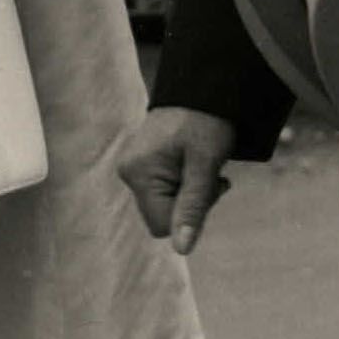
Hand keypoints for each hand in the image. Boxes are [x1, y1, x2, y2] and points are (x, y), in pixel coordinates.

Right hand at [116, 108, 236, 254]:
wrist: (202, 88)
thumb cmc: (206, 123)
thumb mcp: (205, 165)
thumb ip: (193, 206)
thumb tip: (181, 249)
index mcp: (138, 172)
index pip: (162, 225)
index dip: (191, 214)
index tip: (210, 185)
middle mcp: (128, 171)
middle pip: (162, 216)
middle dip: (190, 204)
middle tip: (210, 175)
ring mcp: (132, 167)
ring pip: (164, 205)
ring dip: (188, 194)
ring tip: (202, 167)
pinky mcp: (141, 164)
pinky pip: (162, 191)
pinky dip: (182, 185)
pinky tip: (192, 165)